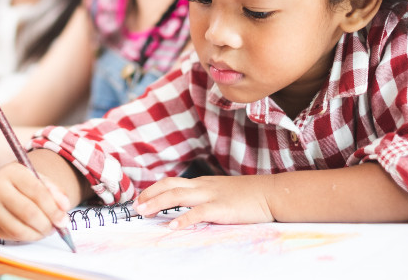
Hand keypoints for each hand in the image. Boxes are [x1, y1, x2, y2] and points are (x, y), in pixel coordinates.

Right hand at [0, 162, 70, 241]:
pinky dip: (26, 237)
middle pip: (27, 212)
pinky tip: (33, 231)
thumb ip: (54, 191)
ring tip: (46, 230)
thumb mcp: (39, 179)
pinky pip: (10, 236)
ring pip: (18, 228)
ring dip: (37, 234)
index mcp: (11, 172)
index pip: (37, 191)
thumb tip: (64, 207)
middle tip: (56, 228)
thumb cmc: (22, 183)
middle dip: (46, 224)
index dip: (53, 208)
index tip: (64, 219)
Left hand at [133, 175, 274, 228]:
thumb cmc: (250, 196)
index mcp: (203, 182)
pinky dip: (183, 219)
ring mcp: (211, 195)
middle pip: (169, 185)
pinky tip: (171, 225)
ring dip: (157, 203)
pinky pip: (198, 213)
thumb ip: (207, 196)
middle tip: (135, 206)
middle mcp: (203, 186)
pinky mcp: (221, 208)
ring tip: (143, 212)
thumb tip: (192, 206)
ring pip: (177, 195)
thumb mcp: (223, 191)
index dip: (154, 189)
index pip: (172, 182)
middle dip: (149, 195)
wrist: (272, 193)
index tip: (141, 198)